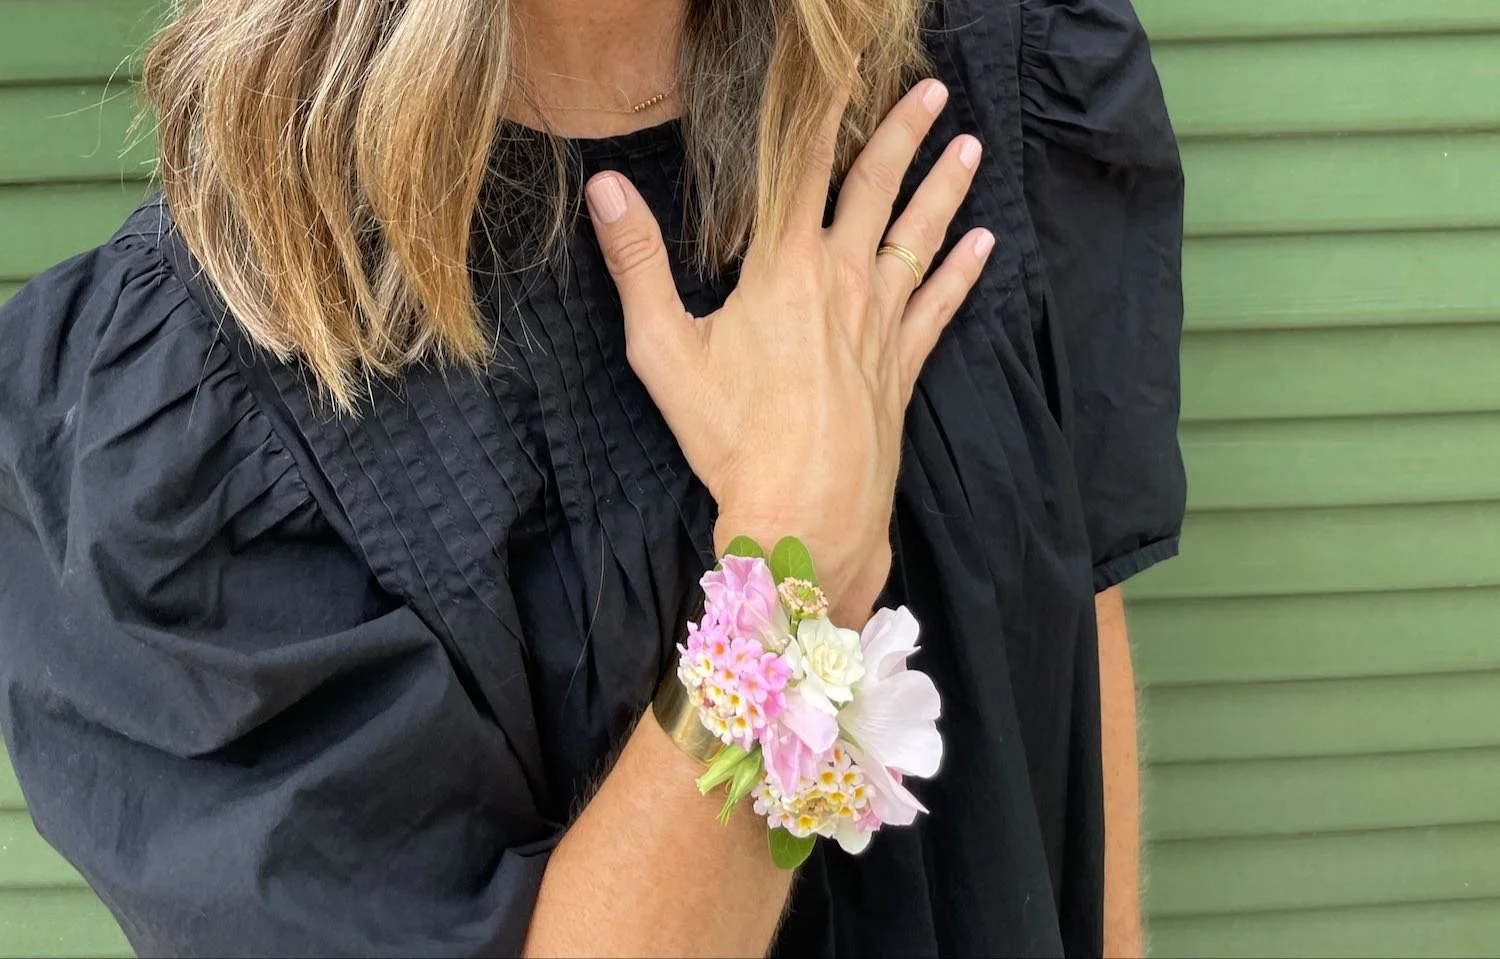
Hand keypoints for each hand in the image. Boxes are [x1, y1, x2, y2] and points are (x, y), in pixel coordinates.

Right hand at [586, 78, 991, 620]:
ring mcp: (881, 323)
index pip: (804, 165)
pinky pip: (940, 304)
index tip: (845, 63)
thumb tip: (604, 187)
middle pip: (877, 188)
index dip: (823, 106)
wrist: (805, 514)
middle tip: (933, 90)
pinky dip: (961, 270)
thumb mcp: (663, 349)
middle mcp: (843, 281)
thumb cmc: (731, 438)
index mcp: (784, 268)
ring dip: (944, 187)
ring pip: (920, 236)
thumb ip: (636, 263)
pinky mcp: (903, 365)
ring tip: (969, 145)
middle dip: (903, 131)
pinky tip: (980, 243)